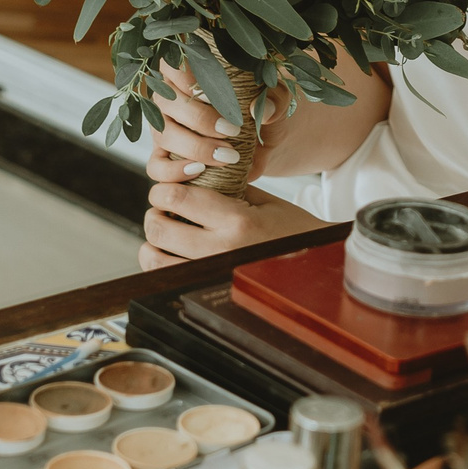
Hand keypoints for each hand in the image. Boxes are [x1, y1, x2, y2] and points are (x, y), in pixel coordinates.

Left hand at [140, 181, 321, 271]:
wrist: (314, 264)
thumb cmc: (293, 230)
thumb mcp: (264, 200)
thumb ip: (226, 189)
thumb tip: (189, 180)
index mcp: (237, 221)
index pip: (177, 198)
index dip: (162, 190)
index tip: (166, 188)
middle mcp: (222, 250)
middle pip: (159, 229)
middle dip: (155, 214)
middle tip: (163, 208)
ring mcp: (214, 273)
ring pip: (155, 260)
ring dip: (153, 243)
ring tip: (167, 231)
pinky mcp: (210, 288)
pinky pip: (168, 279)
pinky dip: (162, 264)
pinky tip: (173, 252)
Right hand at [145, 62, 295, 187]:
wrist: (266, 141)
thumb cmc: (264, 109)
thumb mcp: (277, 100)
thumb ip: (275, 98)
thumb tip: (261, 110)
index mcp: (190, 71)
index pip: (172, 62)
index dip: (187, 76)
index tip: (213, 93)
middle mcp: (170, 97)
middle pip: (167, 102)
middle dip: (200, 119)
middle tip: (232, 131)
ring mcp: (164, 128)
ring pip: (163, 134)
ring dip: (195, 146)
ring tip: (228, 156)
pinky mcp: (165, 157)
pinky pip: (156, 167)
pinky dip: (174, 171)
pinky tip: (200, 170)